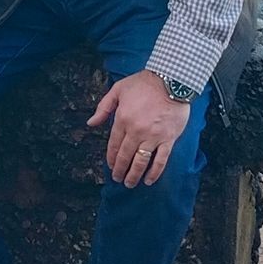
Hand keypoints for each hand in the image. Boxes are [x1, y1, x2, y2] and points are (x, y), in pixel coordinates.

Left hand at [87, 70, 189, 186]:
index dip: (111, 158)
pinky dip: (154, 173)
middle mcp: (136, 131)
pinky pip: (160, 160)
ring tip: (129, 183)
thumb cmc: (144, 83)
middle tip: (117, 178)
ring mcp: (152, 137)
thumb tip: (91, 123)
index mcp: (123, 119)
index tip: (110, 166)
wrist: (171, 79)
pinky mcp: (168, 139)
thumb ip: (103, 107)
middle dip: (119, 170)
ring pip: (140, 162)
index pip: (114, 145)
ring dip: (133, 175)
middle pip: (125, 156)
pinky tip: (148, 180)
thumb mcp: (118, 90)